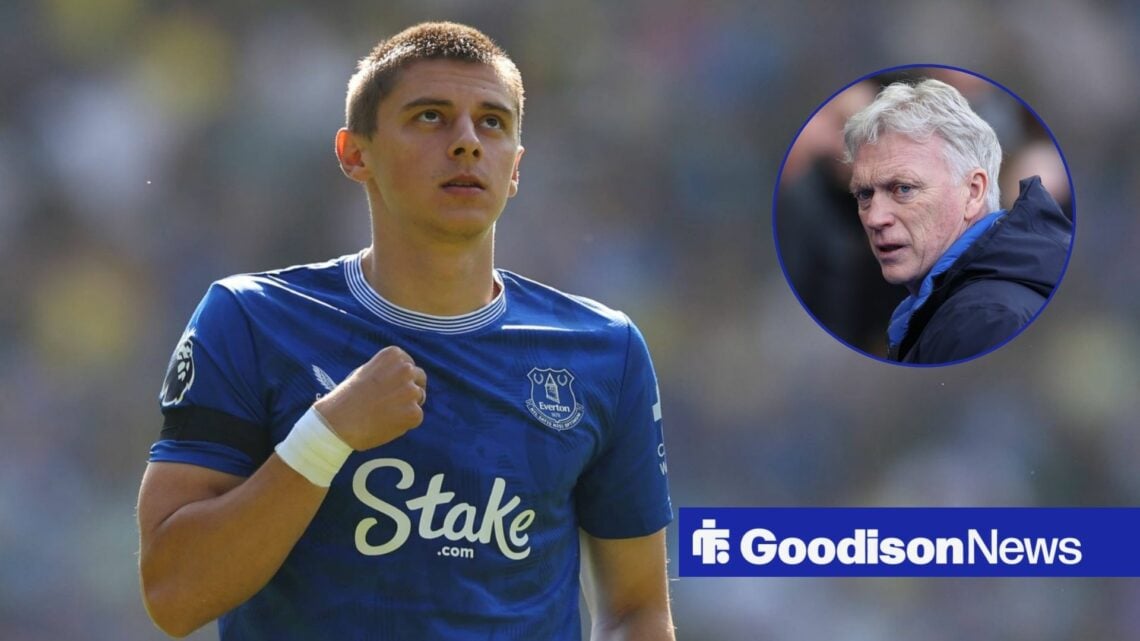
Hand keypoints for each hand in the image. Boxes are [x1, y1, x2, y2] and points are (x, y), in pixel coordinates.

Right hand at [312, 346, 426, 450]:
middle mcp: (406, 369)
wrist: (337, 422)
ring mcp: (411, 391)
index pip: (409, 365)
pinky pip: (416, 417)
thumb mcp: (366, 371)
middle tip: (393, 403)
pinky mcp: (414, 413)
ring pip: (419, 399)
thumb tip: (405, 376)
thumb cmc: (347, 398)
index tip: (389, 388)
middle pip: (420, 379)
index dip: (401, 378)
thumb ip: (387, 370)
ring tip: (384, 414)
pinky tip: (386, 423)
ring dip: (407, 406)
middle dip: (410, 389)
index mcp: (394, 355)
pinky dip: (405, 422)